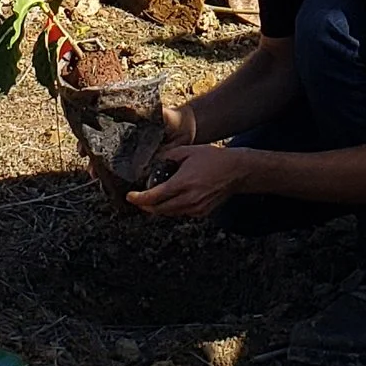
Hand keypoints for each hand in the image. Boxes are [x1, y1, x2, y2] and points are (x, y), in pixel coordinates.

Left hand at [125, 140, 249, 221]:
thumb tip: (154, 162)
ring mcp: (196, 208)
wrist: (236, 171)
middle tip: (138, 199)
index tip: (130, 196)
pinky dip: (172, 208)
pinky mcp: (202, 212)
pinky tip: (172, 198)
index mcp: (183, 183)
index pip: (154, 197)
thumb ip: (169, 156)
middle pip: (159, 210)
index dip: (139, 199)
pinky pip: (181, 213)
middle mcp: (188, 199)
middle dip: (145, 206)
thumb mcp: (188, 151)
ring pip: (169, 214)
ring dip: (158, 208)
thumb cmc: (213, 158)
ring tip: (153, 198)